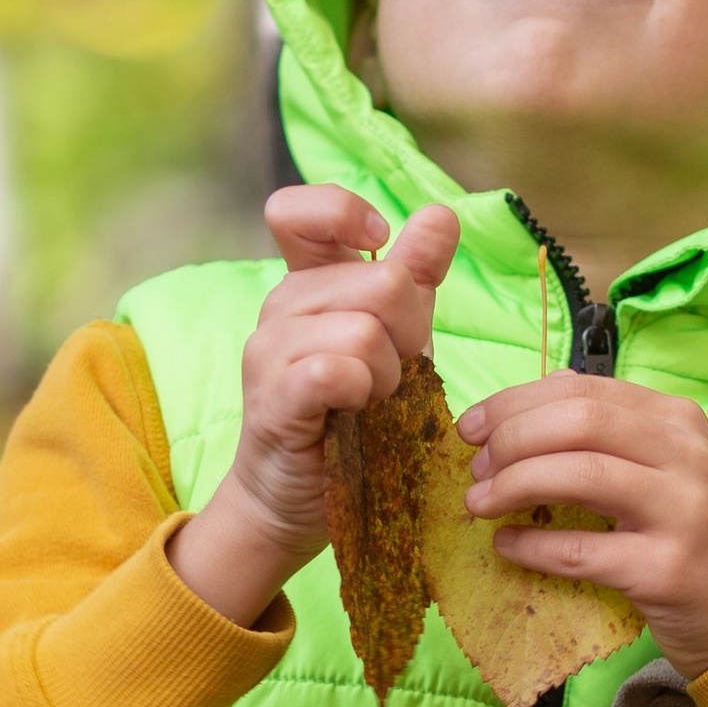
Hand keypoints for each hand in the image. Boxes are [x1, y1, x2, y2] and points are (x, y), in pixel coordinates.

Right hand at [169, 187, 460, 627]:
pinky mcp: (273, 396)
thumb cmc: (353, 417)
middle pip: (380, 281)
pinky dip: (361, 393)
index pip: (299, 209)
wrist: (304, 497)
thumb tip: (440, 214)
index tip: (376, 246)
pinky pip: (335, 370)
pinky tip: (352, 412)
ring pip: (365, 330)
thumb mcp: (398, 338)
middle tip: (389, 376)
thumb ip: (416, 274)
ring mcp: (268, 349)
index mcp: (308, 281)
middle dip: (408, 333)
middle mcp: (281, 304)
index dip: (345, 214)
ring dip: (388, 376)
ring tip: (370, 402)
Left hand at [454, 376, 707, 683]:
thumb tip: (535, 395)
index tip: (472, 427)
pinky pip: (580, 550)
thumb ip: (613, 430)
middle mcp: (685, 456)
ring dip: (513, 484)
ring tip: (479, 501)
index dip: (515, 402)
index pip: (583, 389)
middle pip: (578, 421)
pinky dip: (532, 545)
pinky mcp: (665, 571)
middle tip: (475, 468)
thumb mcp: (670, 468)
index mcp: (678, 421)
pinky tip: (506, 545)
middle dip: (510, 439)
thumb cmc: (698, 537)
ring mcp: (681, 512)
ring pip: (579, 474)